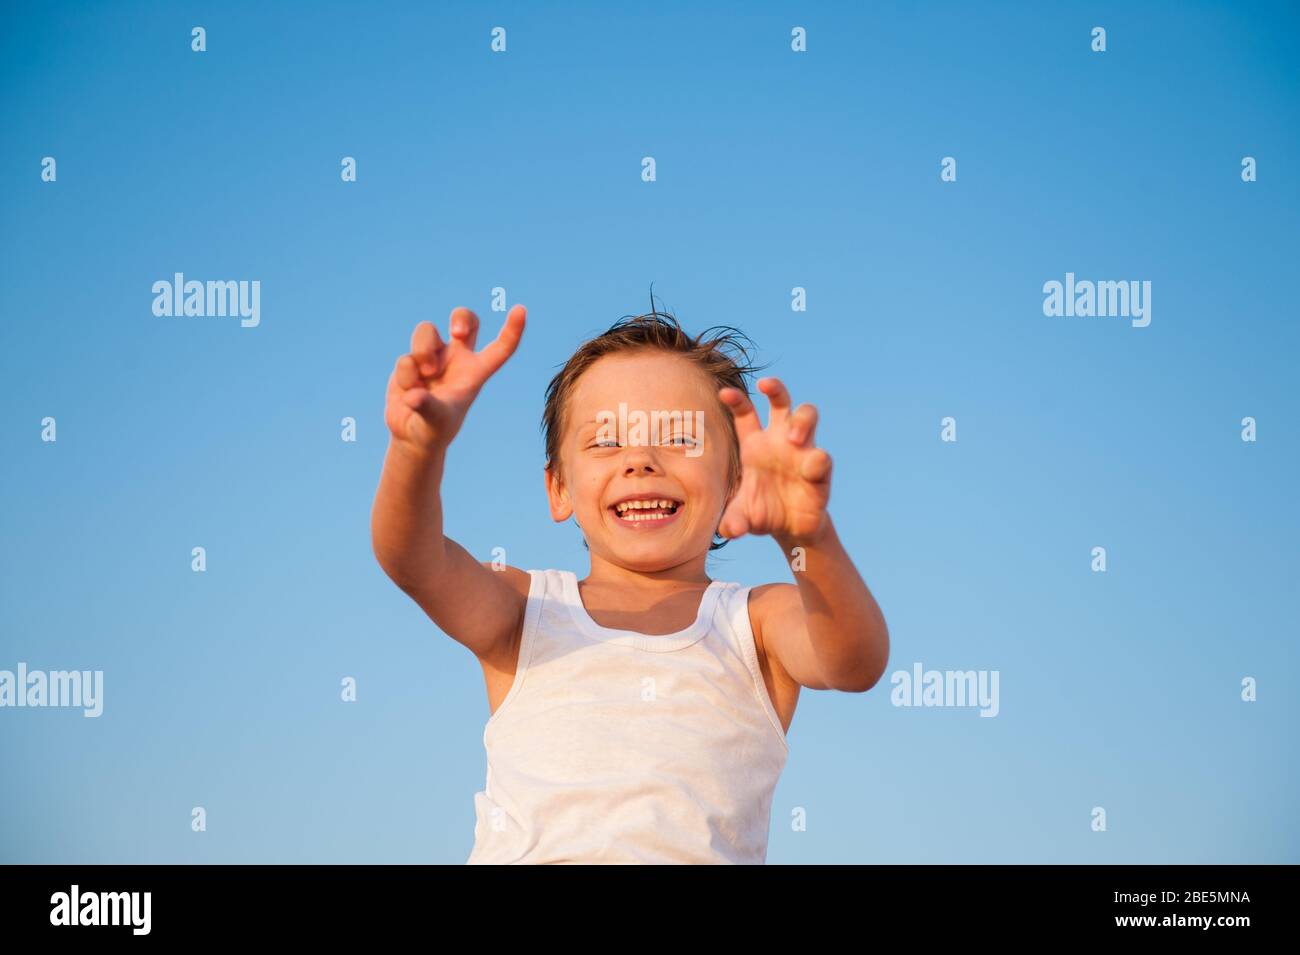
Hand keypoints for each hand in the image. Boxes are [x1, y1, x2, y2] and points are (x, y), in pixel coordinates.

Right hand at [384, 305, 525, 453]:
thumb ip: (427, 408)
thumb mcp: (435, 423)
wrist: (411, 435)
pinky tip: (408, 392)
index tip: (521, 309)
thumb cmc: (434, 430)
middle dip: (462, 318)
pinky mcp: (410, 361)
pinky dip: (406, 375)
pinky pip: (406, 358)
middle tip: (458, 333)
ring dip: (423, 350)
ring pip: (426, 330)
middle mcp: (456, 359)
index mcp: (475, 373)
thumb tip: (414, 396)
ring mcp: (432, 357)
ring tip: (425, 374)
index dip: (512, 329)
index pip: (500, 348)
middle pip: (466, 320)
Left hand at [717, 377, 831, 542]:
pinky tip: (809, 469)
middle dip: (775, 388)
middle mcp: (780, 441)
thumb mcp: (742, 518)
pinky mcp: (820, 472)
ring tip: (793, 438)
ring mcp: (802, 452)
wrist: (791, 532)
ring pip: (808, 416)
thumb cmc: (761, 514)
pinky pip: (822, 458)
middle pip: (781, 401)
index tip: (724, 393)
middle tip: (765, 385)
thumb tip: (730, 531)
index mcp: (755, 445)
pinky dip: (817, 461)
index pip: (746, 414)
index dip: (736, 400)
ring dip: (802, 420)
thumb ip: (733, 520)